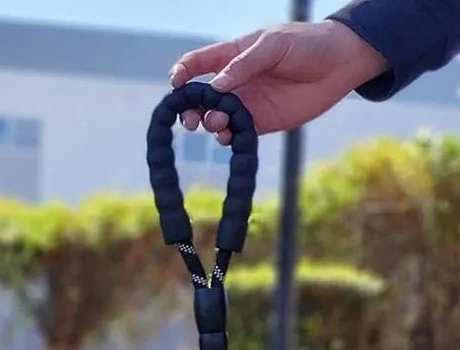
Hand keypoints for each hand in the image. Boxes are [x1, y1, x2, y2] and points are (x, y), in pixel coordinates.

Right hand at [169, 20, 388, 141]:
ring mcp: (244, 104)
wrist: (340, 63)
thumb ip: (244, 64)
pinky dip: (226, 138)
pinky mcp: (258, 123)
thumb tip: (216, 87)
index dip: (182, 73)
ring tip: (218, 124)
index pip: (197, 63)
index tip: (176, 84)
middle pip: (199, 98)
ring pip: (213, 118)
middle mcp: (233, 82)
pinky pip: (234, 134)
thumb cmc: (308, 44)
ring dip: (208, 124)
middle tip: (192, 119)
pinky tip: (229, 136)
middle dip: (189, 108)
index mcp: (232, 55)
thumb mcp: (274, 44)